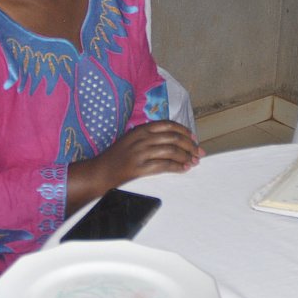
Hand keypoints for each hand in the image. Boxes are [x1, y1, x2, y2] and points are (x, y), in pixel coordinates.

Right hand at [69, 120, 200, 208]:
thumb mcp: (130, 140)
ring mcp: (140, 153)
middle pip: (174, 137)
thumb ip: (148, 137)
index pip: (168, 125)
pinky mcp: (140, 168)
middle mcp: (141, 139)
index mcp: (140, 130)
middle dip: (190, 145)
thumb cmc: (116, 158)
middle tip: (199, 153)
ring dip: (186, 157)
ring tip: (193, 162)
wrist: (98, 173)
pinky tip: (184, 169)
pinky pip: (165, 166)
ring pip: (172, 151)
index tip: (193, 138)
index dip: (184, 131)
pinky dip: (177, 167)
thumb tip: (173, 140)